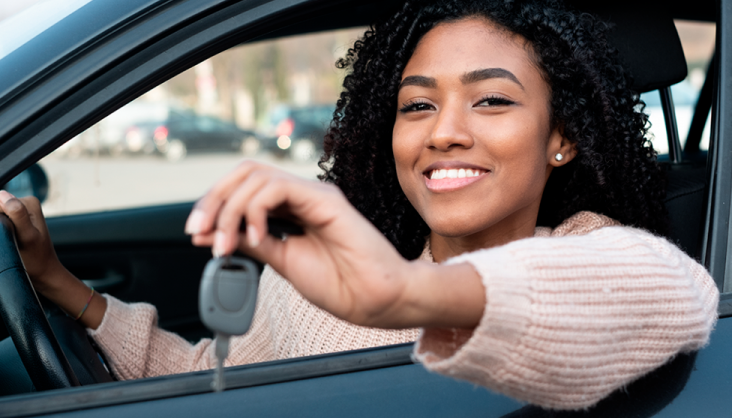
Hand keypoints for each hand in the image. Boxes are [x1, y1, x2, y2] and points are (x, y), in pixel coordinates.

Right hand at [0, 190, 63, 289]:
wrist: (43, 272)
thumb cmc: (36, 259)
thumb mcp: (26, 236)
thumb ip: (18, 214)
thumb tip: (3, 195)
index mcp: (29, 202)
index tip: (4, 233)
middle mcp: (26, 203)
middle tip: (7, 239)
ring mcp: (20, 212)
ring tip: (8, 240)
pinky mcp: (16, 221)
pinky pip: (0, 220)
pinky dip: (0, 230)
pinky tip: (7, 240)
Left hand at [185, 161, 485, 328]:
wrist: (375, 300)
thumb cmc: (341, 284)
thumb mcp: (283, 261)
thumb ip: (252, 242)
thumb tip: (212, 234)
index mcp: (292, 209)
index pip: (244, 188)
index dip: (214, 205)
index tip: (197, 235)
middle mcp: (302, 196)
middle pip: (245, 173)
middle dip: (214, 200)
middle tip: (200, 232)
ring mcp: (314, 194)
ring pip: (256, 176)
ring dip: (230, 208)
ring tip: (228, 243)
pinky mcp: (325, 199)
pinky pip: (277, 188)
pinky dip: (254, 208)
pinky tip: (255, 234)